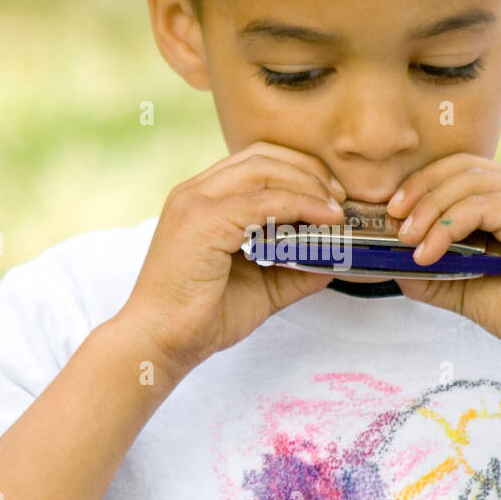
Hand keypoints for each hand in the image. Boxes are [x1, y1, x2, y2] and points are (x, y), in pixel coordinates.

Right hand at [115, 141, 345, 373]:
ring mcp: (195, 202)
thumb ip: (295, 268)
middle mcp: (195, 192)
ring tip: (336, 212)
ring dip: (309, 186)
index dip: (300, 170)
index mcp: (202, 199)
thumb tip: (335, 258)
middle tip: (341, 200)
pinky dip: (301, 205)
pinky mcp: (202, 222)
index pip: (256, 161)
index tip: (332, 197)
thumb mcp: (262, 286)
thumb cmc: (202, 317)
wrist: (159, 344)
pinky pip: (264, 201)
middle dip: (310, 171)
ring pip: (265, 170)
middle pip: (264, 156)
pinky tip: (323, 222)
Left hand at [387, 152, 500, 363]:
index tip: (394, 212)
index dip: (423, 183)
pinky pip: (482, 204)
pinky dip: (449, 224)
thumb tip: (389, 259)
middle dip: (419, 190)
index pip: (462, 169)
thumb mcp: (464, 287)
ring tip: (408, 242)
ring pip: (468, 182)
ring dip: (430, 210)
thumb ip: (431, 270)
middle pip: (462, 166)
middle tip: (393, 222)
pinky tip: (431, 251)